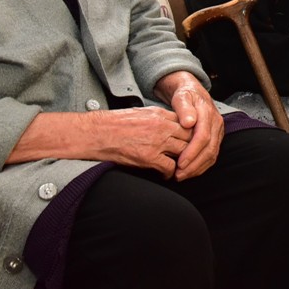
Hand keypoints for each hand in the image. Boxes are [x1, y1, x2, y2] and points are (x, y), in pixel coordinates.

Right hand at [8, 107, 193, 178]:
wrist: (96, 133)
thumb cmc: (115, 123)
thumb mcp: (141, 113)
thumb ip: (159, 119)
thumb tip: (172, 126)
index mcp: (160, 115)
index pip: (187, 124)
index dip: (191, 135)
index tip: (191, 143)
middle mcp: (162, 127)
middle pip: (189, 138)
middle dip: (191, 149)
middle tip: (190, 158)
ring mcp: (157, 142)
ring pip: (183, 153)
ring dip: (183, 162)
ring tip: (180, 168)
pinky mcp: (149, 157)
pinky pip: (170, 168)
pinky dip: (170, 173)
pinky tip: (165, 175)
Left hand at [155, 71, 223, 180]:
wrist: (194, 92)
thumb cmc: (185, 96)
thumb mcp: (181, 97)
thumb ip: (184, 108)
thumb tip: (189, 122)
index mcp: (208, 113)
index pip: (203, 137)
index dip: (192, 152)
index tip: (179, 163)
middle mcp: (216, 124)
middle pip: (209, 149)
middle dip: (194, 165)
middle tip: (179, 175)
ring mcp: (218, 132)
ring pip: (212, 155)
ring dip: (197, 168)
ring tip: (182, 176)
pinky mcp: (216, 138)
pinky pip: (211, 156)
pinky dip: (201, 166)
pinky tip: (189, 171)